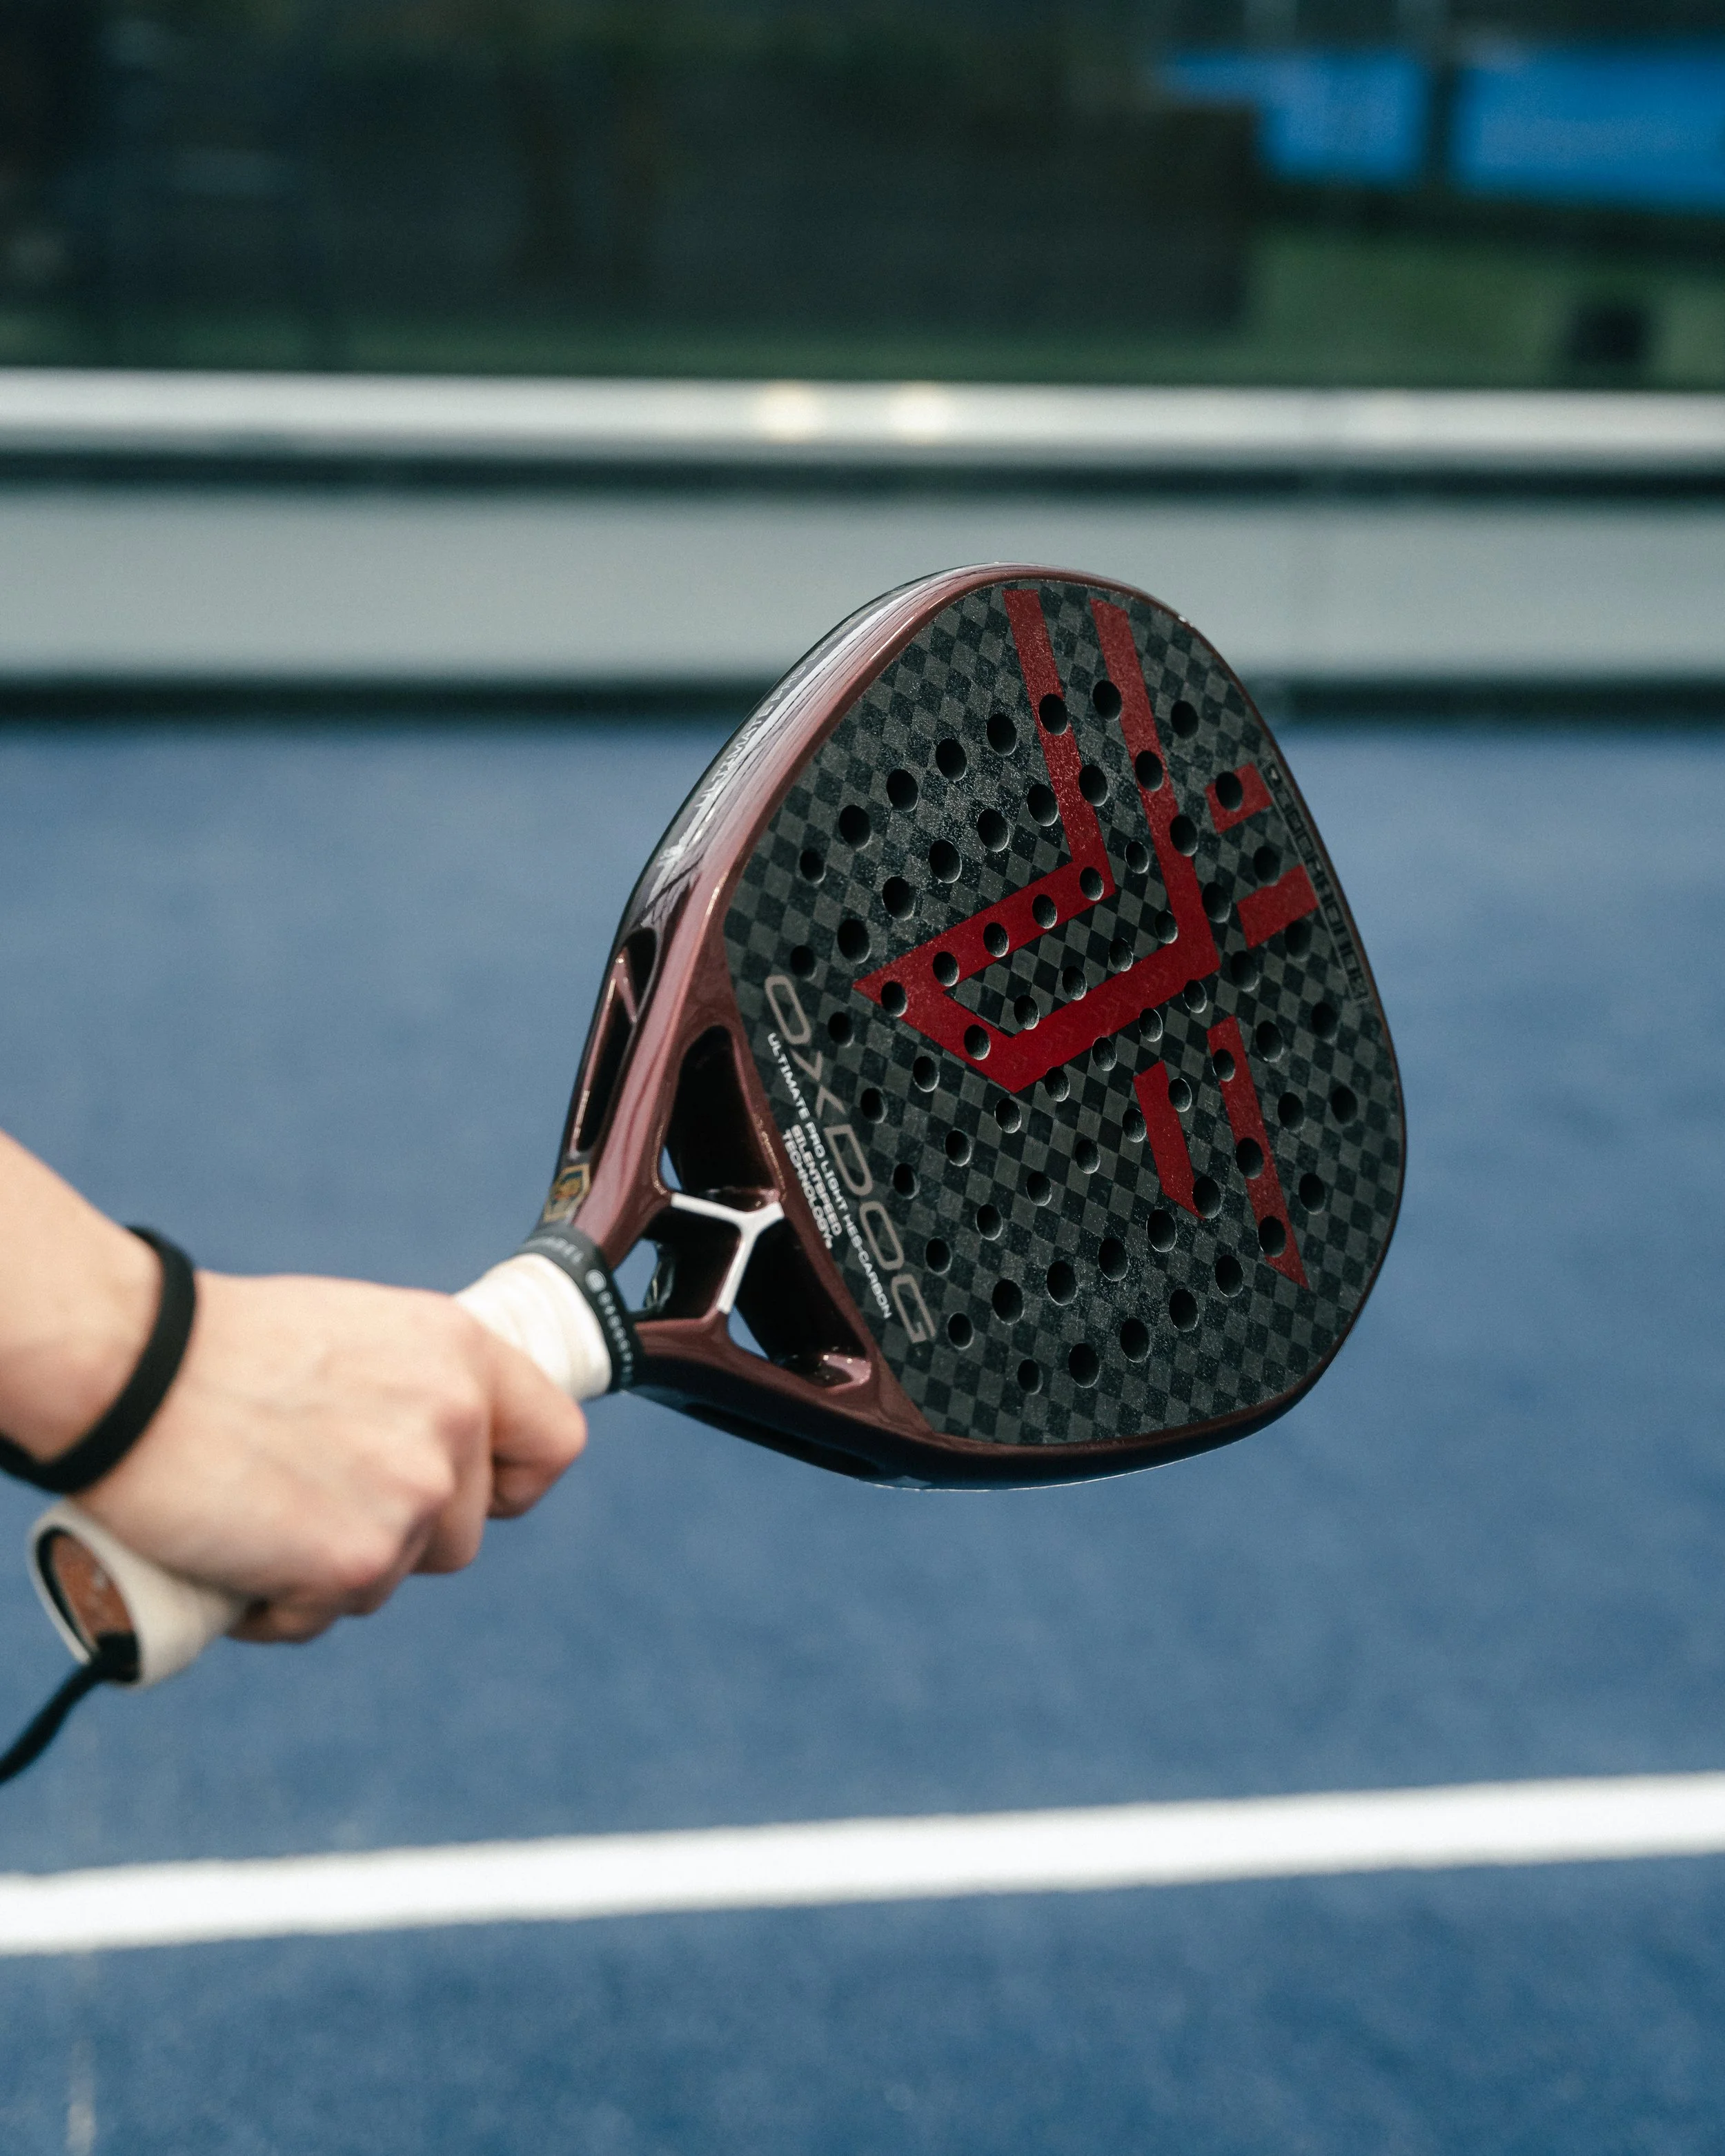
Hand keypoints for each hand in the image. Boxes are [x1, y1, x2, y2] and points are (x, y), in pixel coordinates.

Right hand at [77, 1271, 586, 1643]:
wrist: (128, 1372)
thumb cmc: (219, 1347)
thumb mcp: (355, 1335)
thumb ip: (412, 1388)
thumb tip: (434, 1450)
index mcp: (461, 1351)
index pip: (555, 1441)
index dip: (513, 1482)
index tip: (472, 1494)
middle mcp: (455, 1420)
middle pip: (465, 1530)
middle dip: (398, 1536)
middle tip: (313, 1499)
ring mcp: (414, 1495)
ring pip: (397, 1578)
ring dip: (335, 1571)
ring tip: (261, 1517)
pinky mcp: (357, 1561)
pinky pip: (328, 1617)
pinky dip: (280, 1607)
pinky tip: (234, 1558)